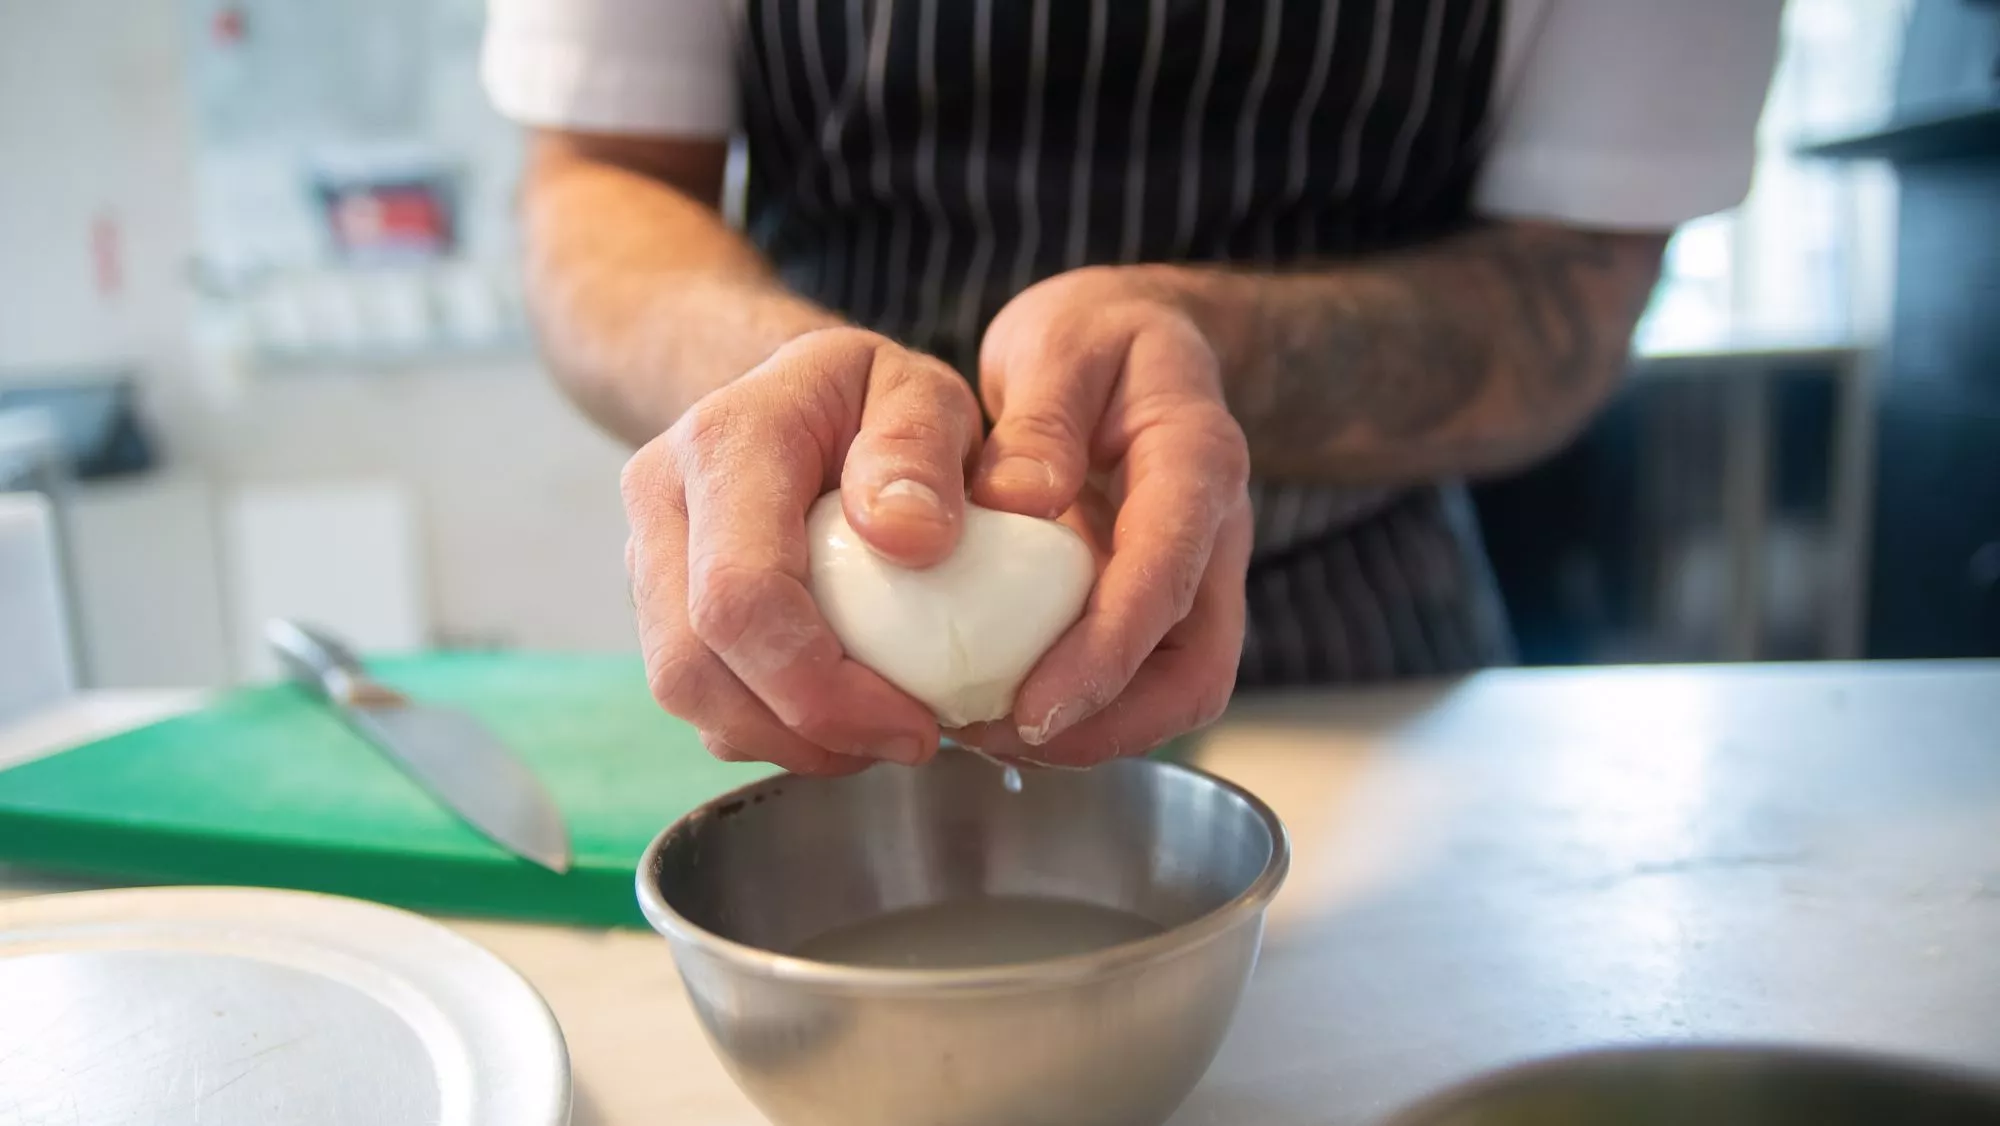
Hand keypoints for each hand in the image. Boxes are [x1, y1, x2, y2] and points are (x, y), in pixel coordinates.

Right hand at [622, 327, 984, 773]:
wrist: (799, 393)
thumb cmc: (869, 398)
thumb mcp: (922, 391)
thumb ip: (921, 448)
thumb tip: (907, 537)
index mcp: (725, 443)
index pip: (740, 594)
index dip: (820, 687)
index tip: (914, 723)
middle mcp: (662, 501)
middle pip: (693, 667)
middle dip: (802, 734)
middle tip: (907, 741)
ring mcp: (649, 557)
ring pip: (687, 695)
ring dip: (786, 742)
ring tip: (879, 731)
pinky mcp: (660, 606)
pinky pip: (700, 698)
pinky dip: (770, 730)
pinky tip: (840, 713)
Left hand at [960, 266, 1252, 767]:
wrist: (1139, 341)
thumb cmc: (1100, 337)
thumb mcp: (1063, 342)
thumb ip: (1044, 418)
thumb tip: (1019, 503)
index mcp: (1198, 462)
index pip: (1170, 574)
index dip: (1109, 652)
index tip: (1037, 706)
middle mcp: (1211, 536)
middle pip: (1194, 671)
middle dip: (1108, 725)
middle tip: (1002, 738)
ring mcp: (1190, 579)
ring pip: (1170, 694)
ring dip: (1089, 733)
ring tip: (987, 734)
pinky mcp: (1155, 606)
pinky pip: (1133, 682)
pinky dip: (1074, 711)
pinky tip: (995, 708)